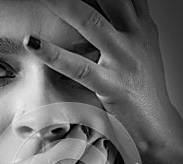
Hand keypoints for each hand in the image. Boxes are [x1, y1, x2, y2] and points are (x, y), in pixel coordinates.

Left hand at [25, 0, 182, 163]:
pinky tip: (33, 42)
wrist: (157, 125)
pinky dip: (53, 53)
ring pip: (90, 21)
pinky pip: (79, 66)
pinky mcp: (112, 85)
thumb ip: (127, 27)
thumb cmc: (145, 89)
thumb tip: (104, 11)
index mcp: (142, 26)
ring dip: (62, 3)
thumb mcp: (141, 50)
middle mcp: (135, 36)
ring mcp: (124, 59)